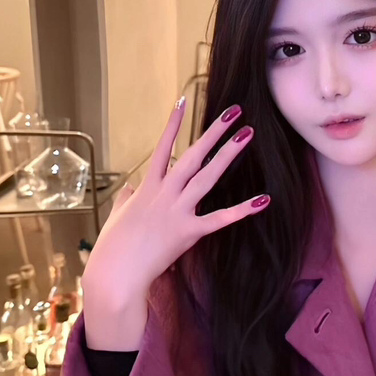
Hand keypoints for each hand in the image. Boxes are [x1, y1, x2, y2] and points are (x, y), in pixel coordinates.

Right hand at [81, 98, 269, 348]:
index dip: (173, 124)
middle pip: (193, 156)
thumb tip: (131, 189)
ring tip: (247, 134)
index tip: (184, 101)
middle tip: (234, 112)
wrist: (115, 274)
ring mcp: (177, 211)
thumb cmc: (112, 248)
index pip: (163, 148)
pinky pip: (220, 219)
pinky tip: (263, 199)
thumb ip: (126, 200)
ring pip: (208, 177)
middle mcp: (164, 193)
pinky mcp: (188, 232)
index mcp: (147, 187)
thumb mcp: (117, 217)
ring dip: (229, 154)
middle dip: (214, 132)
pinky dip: (243, 210)